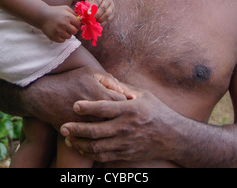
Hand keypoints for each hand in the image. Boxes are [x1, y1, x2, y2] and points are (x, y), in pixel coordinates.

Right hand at [24, 67, 127, 129]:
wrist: (45, 96)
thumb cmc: (69, 81)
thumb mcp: (90, 73)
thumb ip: (109, 79)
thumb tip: (122, 90)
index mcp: (101, 95)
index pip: (123, 101)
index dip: (125, 101)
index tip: (124, 101)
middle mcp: (96, 112)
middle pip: (117, 118)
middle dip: (119, 116)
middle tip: (119, 114)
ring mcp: (87, 124)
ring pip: (106, 129)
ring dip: (109, 126)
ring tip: (109, 122)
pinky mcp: (79, 133)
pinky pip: (93, 137)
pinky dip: (97, 134)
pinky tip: (98, 130)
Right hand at [41, 5, 80, 42]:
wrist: (42, 16)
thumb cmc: (55, 11)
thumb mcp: (65, 8)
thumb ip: (73, 13)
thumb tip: (80, 19)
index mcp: (68, 17)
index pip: (78, 24)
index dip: (77, 25)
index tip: (74, 24)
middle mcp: (64, 24)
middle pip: (75, 32)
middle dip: (72, 30)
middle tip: (68, 27)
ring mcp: (58, 31)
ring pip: (69, 37)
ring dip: (66, 34)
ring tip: (62, 29)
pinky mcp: (54, 37)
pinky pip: (62, 40)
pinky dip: (61, 38)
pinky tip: (58, 32)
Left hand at [60, 84, 176, 163]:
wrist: (173, 137)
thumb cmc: (158, 112)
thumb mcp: (144, 95)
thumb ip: (125, 89)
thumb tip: (109, 81)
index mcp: (130, 110)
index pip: (104, 108)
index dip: (87, 107)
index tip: (74, 105)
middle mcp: (126, 127)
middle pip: (96, 130)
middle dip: (77, 129)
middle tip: (63, 126)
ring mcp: (125, 143)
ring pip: (97, 146)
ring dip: (80, 143)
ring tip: (68, 138)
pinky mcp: (126, 154)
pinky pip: (104, 156)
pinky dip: (89, 153)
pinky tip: (81, 148)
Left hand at [88, 0, 114, 24]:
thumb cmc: (94, 0)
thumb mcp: (90, 0)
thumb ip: (87, 5)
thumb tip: (83, 12)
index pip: (96, 1)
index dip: (92, 8)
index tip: (88, 14)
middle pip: (103, 8)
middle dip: (97, 15)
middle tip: (92, 19)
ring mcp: (112, 6)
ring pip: (107, 13)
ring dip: (101, 19)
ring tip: (95, 22)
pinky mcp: (113, 12)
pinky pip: (109, 18)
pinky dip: (104, 22)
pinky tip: (99, 25)